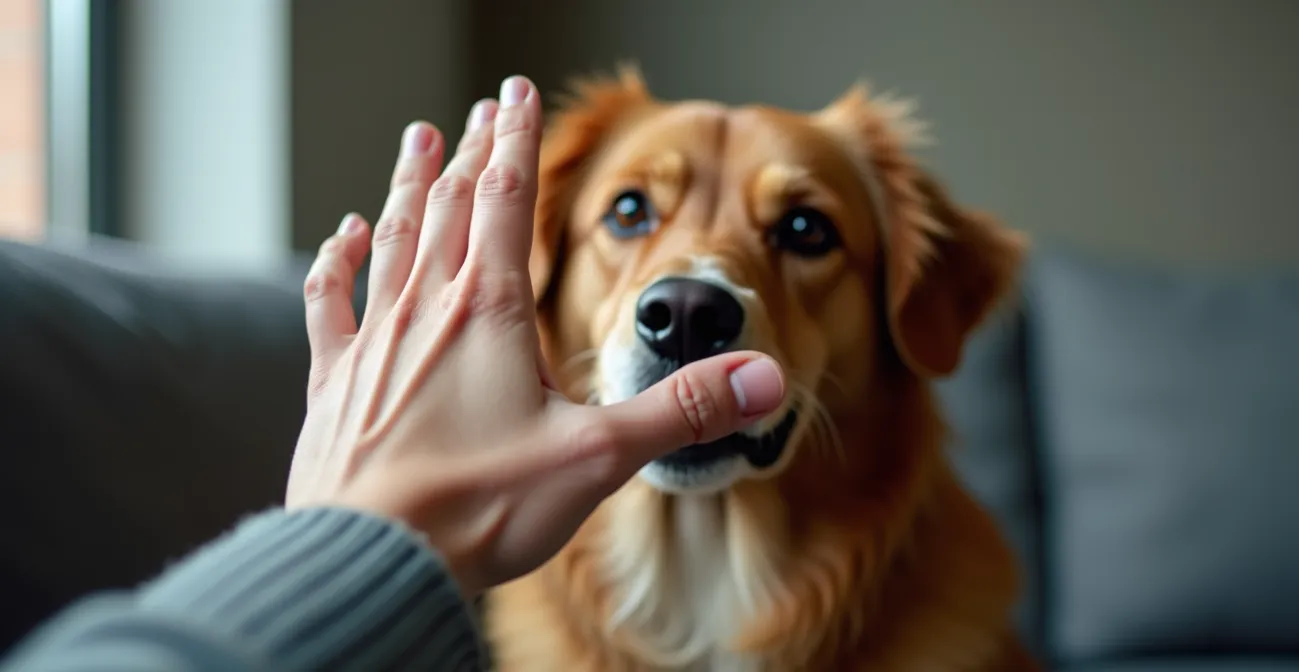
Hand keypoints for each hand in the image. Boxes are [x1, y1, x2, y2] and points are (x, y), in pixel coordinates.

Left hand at [284, 76, 785, 596]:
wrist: (372, 564)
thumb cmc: (479, 510)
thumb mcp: (597, 458)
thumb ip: (681, 410)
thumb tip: (766, 378)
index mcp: (491, 314)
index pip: (507, 201)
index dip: (518, 141)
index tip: (517, 91)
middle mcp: (427, 312)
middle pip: (451, 207)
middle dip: (472, 152)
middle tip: (481, 108)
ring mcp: (373, 344)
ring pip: (394, 239)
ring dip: (409, 186)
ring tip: (419, 139)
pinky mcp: (335, 385)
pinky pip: (331, 303)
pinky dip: (338, 262)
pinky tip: (345, 237)